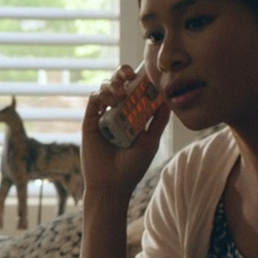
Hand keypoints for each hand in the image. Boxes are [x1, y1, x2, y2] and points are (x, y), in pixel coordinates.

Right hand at [80, 63, 167, 207]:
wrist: (112, 185)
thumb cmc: (132, 167)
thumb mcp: (150, 142)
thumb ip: (158, 121)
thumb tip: (168, 100)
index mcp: (132, 115)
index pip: (135, 89)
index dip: (139, 78)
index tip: (146, 73)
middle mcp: (117, 112)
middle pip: (118, 82)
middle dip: (123, 72)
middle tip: (129, 75)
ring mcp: (102, 116)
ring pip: (105, 87)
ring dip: (113, 85)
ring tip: (121, 96)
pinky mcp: (89, 122)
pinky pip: (93, 100)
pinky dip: (101, 95)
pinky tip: (110, 101)